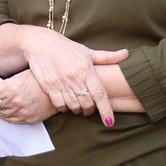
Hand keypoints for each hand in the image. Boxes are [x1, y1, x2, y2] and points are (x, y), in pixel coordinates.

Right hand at [0, 24, 127, 125]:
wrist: (39, 43)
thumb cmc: (65, 47)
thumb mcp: (86, 51)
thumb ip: (107, 57)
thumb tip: (127, 54)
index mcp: (86, 69)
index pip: (100, 94)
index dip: (106, 110)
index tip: (110, 122)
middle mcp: (75, 77)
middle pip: (87, 103)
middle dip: (90, 110)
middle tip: (91, 110)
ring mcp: (61, 82)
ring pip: (73, 105)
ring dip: (78, 111)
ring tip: (80, 109)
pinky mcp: (48, 85)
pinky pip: (59, 104)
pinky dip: (64, 108)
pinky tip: (66, 106)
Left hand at [0, 70, 56, 124]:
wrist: (62, 90)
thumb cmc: (41, 78)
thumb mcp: (21, 75)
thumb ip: (5, 83)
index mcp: (12, 89)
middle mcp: (15, 103)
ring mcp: (22, 113)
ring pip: (0, 114)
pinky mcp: (29, 119)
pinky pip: (11, 120)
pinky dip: (2, 116)